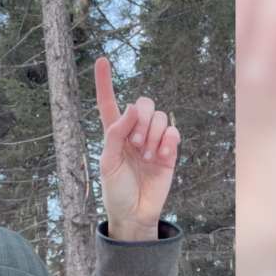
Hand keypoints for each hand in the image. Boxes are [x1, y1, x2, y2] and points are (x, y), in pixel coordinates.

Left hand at [94, 57, 180, 240]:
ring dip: (152, 134)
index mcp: (114, 134)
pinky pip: (173, 131)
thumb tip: (131, 108)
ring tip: (146, 157)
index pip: (109, 103)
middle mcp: (134, 133)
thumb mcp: (107, 163)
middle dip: (140, 120)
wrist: (134, 214)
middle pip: (142, 104)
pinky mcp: (169, 151)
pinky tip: (161, 156)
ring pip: (159, 116)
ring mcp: (153, 141)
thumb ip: (116, 134)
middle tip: (135, 145)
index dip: (105, 83)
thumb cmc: (116, 191)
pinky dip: (168, 141)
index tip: (102, 61)